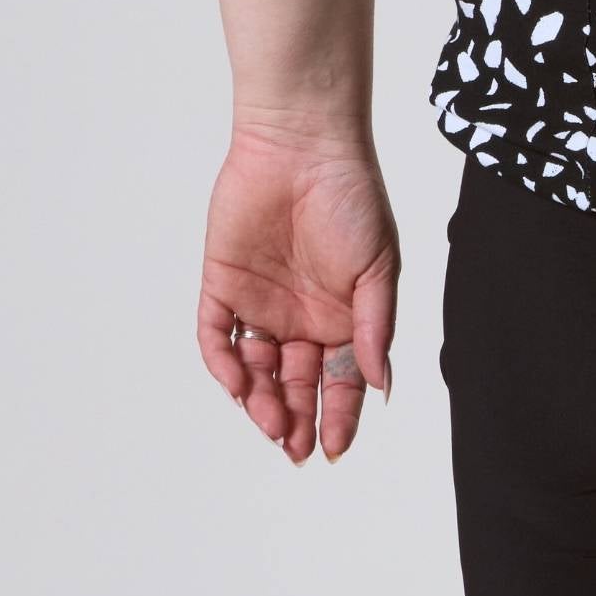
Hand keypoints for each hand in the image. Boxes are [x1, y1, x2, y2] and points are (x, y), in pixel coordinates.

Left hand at [197, 128, 398, 462]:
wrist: (304, 146)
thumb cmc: (353, 199)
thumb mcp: (379, 270)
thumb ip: (375, 330)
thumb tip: (380, 387)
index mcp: (342, 319)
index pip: (339, 382)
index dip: (339, 417)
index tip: (335, 447)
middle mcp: (300, 319)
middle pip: (294, 385)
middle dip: (297, 420)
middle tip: (297, 448)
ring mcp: (259, 305)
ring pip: (254, 371)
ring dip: (261, 402)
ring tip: (273, 423)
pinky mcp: (222, 285)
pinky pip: (215, 336)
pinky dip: (223, 365)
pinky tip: (239, 385)